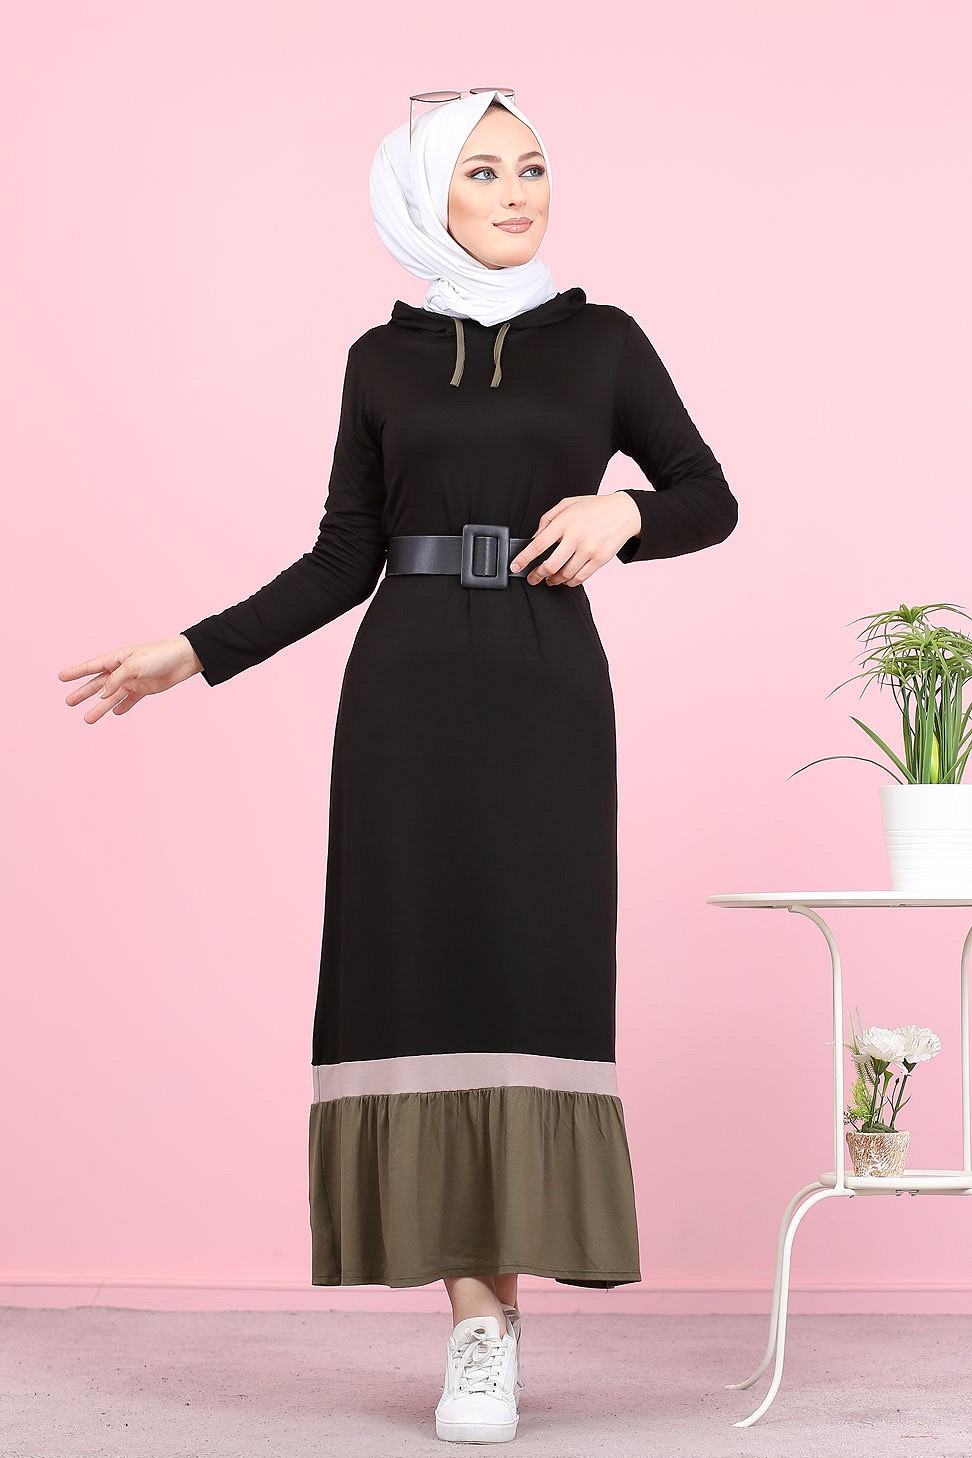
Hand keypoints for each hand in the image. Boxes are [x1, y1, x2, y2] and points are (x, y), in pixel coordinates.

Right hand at [58, 634, 203, 724]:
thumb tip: (102, 695)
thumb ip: (116, 680)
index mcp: (117, 659)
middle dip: (83, 693)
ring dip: (99, 708)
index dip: (76, 672)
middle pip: (98, 684)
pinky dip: (122, 707)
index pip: (91, 667)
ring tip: (88, 719)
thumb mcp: (134, 665)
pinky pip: (129, 701)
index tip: (61, 677)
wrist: (182, 660)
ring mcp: (132, 681)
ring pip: (111, 697)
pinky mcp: (144, 690)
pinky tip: (114, 713)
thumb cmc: (158, 656)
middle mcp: (122, 670)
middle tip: (68, 702)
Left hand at [509, 491, 641, 586]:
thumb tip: (535, 538)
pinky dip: (569, 582)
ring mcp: (589, 550)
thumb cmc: (593, 508)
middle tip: (532, 578)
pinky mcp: (600, 559)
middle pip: (550, 565)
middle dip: (537, 575)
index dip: (524, 558)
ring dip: (553, 580)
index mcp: (565, 522)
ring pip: (565, 575)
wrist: (623, 512)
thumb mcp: (567, 504)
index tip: (516, 567)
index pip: (538, 545)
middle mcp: (576, 537)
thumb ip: (547, 519)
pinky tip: (565, 579)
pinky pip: (580, 578)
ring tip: (549, 579)